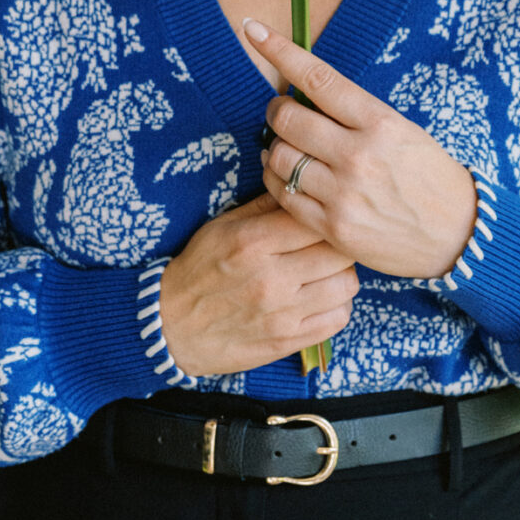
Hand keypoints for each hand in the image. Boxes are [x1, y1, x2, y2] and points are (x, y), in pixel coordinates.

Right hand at [158, 192, 358, 377]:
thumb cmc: (199, 270)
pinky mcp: (288, 341)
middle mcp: (272, 278)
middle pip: (339, 251)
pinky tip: (321, 297)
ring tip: (326, 270)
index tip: (323, 214)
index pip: (316, 219)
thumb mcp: (223, 226)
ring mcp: (282, 314)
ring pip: (347, 284)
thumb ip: (266, 204)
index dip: (326, 213)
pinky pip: (338, 319)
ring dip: (341, 273)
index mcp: (254, 242)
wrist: (171, 327)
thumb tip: (296, 178)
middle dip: (339, 241)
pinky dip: (337, 305)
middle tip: (329, 241)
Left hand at [244, 17, 477, 279]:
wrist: (458, 233)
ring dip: (274, 147)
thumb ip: (354, 114)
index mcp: (380, 122)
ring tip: (286, 148)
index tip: (254, 32)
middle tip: (280, 113)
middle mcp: (359, 155)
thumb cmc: (429, 174)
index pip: (318, 79)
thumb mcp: (402, 130)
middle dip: (275, 111)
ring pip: (279, 157)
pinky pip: (283, 195)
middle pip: (287, 119)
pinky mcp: (333, 226)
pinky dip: (276, 179)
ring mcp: (344, 193)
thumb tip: (302, 92)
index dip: (280, 51)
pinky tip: (287, 175)